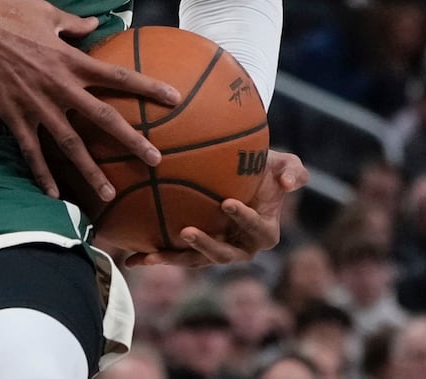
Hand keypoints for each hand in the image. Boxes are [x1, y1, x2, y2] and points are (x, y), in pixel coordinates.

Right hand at [0, 0, 179, 201]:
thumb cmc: (6, 13)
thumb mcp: (45, 12)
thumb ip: (73, 23)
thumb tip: (95, 24)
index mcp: (71, 59)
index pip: (117, 76)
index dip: (148, 87)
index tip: (175, 99)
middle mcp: (59, 86)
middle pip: (103, 117)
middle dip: (131, 141)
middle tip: (156, 160)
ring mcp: (36, 104)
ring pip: (70, 143)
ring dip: (90, 170)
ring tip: (110, 193)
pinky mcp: (12, 115)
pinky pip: (31, 150)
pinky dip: (42, 174)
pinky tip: (53, 195)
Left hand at [123, 150, 306, 267]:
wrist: (241, 175)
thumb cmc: (266, 169)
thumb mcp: (287, 164)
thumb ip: (295, 172)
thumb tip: (289, 184)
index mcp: (264, 232)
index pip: (256, 230)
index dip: (244, 219)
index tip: (228, 202)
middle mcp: (240, 247)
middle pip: (224, 255)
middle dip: (206, 246)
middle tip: (187, 231)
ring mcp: (216, 249)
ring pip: (196, 260)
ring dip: (174, 258)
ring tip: (152, 254)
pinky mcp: (194, 248)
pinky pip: (175, 255)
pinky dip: (153, 258)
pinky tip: (131, 259)